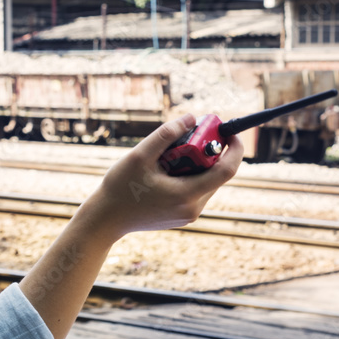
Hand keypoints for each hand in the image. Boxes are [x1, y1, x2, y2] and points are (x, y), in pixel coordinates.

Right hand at [85, 115, 242, 241]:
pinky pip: (195, 190)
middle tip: (193, 133)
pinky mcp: (182, 217)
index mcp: (186, 195)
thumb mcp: (139, 156)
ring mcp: (188, 215)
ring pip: (206, 182)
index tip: (229, 131)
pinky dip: (189, 175)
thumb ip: (166, 135)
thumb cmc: (119, 189)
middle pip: (215, 174)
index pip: (226, 171)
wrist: (105, 220)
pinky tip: (167, 169)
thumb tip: (190, 118)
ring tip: (171, 154)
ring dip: (197, 163)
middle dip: (209, 151)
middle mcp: (192, 209)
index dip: (234, 148)